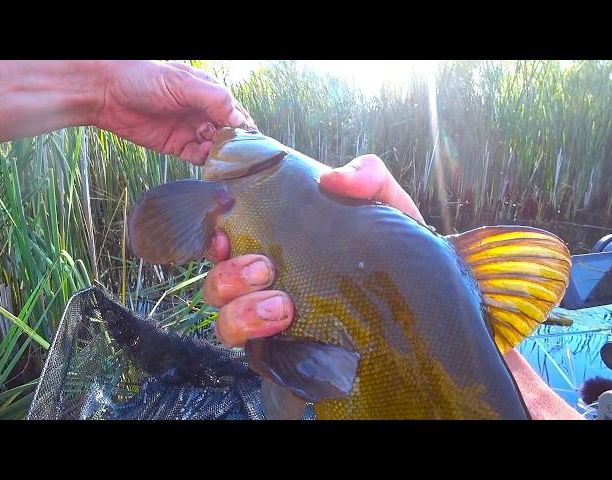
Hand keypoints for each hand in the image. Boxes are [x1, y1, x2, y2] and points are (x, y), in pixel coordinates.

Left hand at [95, 61, 256, 164]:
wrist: (106, 93)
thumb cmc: (144, 78)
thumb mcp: (184, 84)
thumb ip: (216, 100)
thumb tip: (242, 122)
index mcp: (208, 93)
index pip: (236, 112)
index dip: (245, 127)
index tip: (252, 140)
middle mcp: (202, 112)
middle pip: (228, 133)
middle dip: (234, 143)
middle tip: (236, 151)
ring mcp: (190, 129)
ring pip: (215, 147)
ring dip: (220, 153)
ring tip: (218, 154)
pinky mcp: (177, 146)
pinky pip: (198, 157)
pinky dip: (205, 160)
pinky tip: (205, 158)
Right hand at [204, 153, 581, 419]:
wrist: (429, 305)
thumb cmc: (400, 252)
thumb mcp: (390, 207)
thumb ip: (369, 178)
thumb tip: (334, 178)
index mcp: (285, 246)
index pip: (230, 240)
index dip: (213, 233)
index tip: (220, 228)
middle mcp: (272, 284)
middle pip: (219, 283)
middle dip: (227, 275)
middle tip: (264, 268)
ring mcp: (278, 322)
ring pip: (226, 321)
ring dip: (240, 311)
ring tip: (281, 306)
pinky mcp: (291, 355)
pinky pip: (256, 354)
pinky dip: (258, 339)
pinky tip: (287, 328)